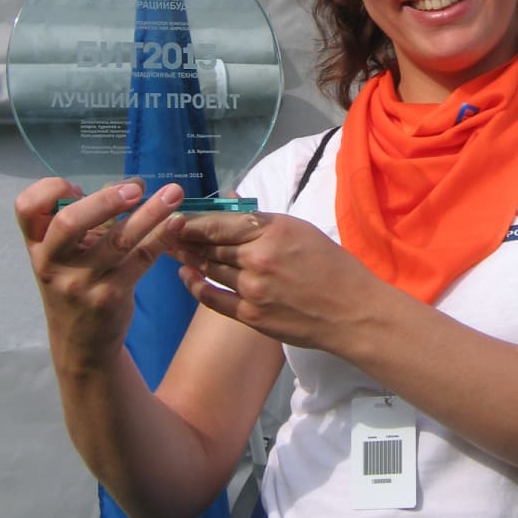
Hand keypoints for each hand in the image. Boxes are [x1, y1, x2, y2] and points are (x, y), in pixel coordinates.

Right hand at [15, 177, 186, 371]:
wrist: (81, 344)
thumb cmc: (75, 284)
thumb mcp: (65, 255)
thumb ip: (86, 222)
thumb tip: (129, 188)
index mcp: (37, 246)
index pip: (26, 207)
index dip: (50, 189)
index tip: (77, 187)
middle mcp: (53, 263)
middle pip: (69, 221)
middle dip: (105, 200)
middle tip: (135, 188)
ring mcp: (81, 282)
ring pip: (117, 240)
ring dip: (150, 213)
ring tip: (174, 193)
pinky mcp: (110, 297)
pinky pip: (140, 260)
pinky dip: (161, 237)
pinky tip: (177, 222)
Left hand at [172, 211, 378, 350]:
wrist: (351, 311)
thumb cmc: (332, 266)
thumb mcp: (301, 230)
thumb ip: (262, 218)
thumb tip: (231, 201)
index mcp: (273, 230)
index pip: (219, 223)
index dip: (192, 221)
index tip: (175, 216)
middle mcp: (258, 257)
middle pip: (209, 246)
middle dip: (185, 239)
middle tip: (165, 232)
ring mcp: (252, 289)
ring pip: (209, 270)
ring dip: (189, 259)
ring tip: (173, 250)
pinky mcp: (251, 316)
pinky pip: (213, 298)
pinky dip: (196, 286)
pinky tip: (186, 276)